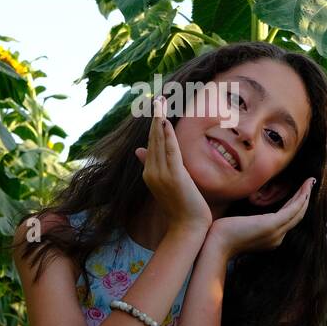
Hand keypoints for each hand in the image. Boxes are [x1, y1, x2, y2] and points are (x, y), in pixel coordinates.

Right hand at [134, 96, 212, 231]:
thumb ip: (154, 166)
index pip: (151, 144)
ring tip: (160, 102)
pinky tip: (164, 122)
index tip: (156, 107)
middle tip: (158, 98)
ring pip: (159, 142)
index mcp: (149, 174)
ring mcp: (160, 174)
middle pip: (153, 139)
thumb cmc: (181, 208)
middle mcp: (151, 172)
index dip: (153, 125)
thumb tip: (139, 150)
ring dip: (159, 120)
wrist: (187, 227)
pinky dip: (166, 136)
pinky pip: (169, 151)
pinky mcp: (173, 176)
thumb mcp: (166, 184)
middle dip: (155, 117)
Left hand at [204, 177, 314, 261]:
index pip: (287, 220)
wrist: (216, 245)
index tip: (300, 193)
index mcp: (270, 238)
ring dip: (305, 196)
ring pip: (298, 212)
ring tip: (310, 182)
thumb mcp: (239, 228)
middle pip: (297, 216)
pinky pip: (293, 209)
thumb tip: (245, 217)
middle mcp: (277, 237)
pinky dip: (301, 197)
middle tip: (310, 184)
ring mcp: (276, 232)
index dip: (295, 205)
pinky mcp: (272, 225)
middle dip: (304, 199)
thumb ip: (248, 223)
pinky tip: (305, 188)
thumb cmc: (222, 236)